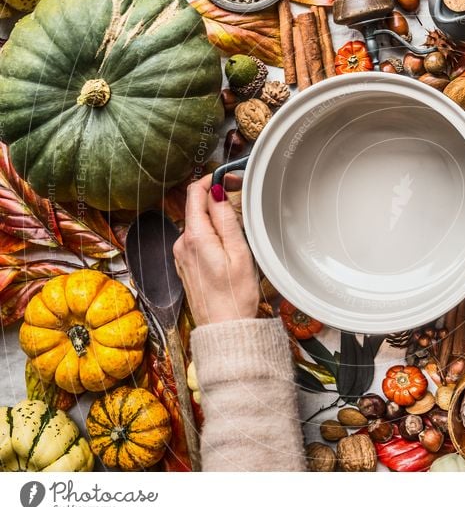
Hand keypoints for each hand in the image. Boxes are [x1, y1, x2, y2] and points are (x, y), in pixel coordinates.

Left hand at [173, 174, 259, 325]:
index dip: (211, 179)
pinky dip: (212, 236)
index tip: (228, 177)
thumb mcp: (239, 253)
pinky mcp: (186, 267)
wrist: (224, 329)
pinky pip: (197, 241)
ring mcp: (182, 256)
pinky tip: (228, 247)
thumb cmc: (236, 296)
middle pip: (197, 209)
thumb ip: (226, 219)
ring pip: (198, 225)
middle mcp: (182, 244)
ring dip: (215, 220)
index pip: (195, 193)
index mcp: (195, 237)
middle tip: (240, 200)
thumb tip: (216, 192)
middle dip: (216, 199)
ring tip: (239, 228)